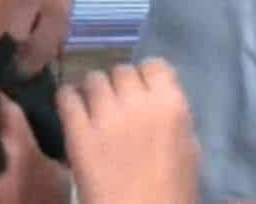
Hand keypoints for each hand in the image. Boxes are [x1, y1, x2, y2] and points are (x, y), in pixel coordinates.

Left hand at [59, 59, 198, 203]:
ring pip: (93, 78)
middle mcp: (138, 102)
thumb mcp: (189, 152)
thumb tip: (158, 100)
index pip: (154, 65)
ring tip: (92, 110)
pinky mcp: (78, 132)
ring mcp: (106, 116)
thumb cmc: (171, 195)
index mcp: (172, 106)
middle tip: (114, 106)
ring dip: (93, 91)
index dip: (145, 78)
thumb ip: (174, 119)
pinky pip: (67, 96)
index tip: (140, 92)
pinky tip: (72, 111)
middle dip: (118, 86)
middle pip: (121, 70)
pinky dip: (68, 100)